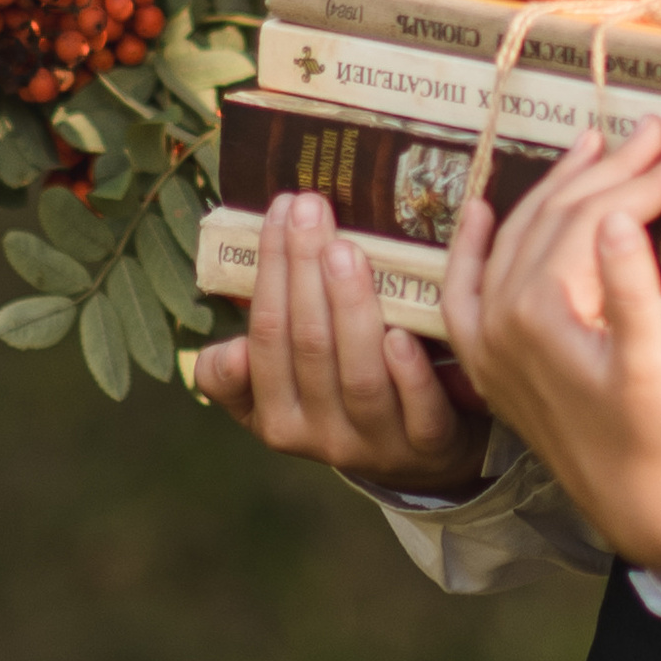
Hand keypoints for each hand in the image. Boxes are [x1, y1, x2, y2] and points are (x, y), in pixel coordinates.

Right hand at [192, 191, 488, 491]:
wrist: (421, 453)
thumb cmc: (342, 394)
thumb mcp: (283, 390)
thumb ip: (242, 372)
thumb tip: (230, 353)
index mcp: (278, 418)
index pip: (267, 336)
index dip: (270, 271)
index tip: (281, 208)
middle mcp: (320, 436)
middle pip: (309, 346)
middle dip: (304, 270)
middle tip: (310, 206)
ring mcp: (376, 443)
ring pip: (358, 376)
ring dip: (350, 309)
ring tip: (346, 249)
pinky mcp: (429, 446)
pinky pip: (418, 411)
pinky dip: (408, 372)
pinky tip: (402, 332)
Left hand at [442, 117, 660, 582]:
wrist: (638, 510)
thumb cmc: (658, 440)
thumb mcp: (657, 367)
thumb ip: (633, 290)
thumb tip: (621, 218)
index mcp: (538, 313)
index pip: (592, 219)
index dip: (642, 180)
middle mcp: (499, 319)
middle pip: (553, 218)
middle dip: (610, 171)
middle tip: (658, 133)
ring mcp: (489, 339)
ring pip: (518, 237)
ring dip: (558, 188)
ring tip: (598, 147)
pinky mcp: (492, 359)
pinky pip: (468, 286)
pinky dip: (476, 244)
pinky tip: (484, 210)